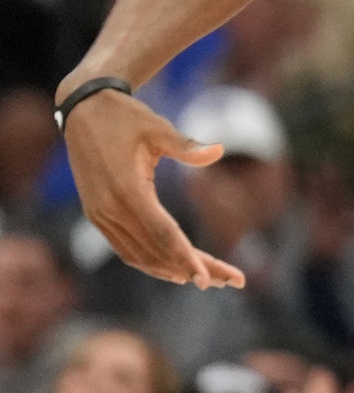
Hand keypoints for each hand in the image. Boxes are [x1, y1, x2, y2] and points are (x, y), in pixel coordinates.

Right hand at [57, 86, 244, 286]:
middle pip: (156, 251)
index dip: (186, 258)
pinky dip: (150, 261)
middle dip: (193, 268)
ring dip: (173, 270)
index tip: (208, 279)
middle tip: (231, 280)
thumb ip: (186, 145)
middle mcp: (110, 210)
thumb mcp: (158, 128)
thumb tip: (218, 151)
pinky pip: (125, 247)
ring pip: (139, 255)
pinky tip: (173, 268)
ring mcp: (100, 215)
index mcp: (127, 191)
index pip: (163, 234)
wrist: (83, 112)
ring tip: (210, 278)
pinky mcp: (97, 214)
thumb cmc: (126, 117)